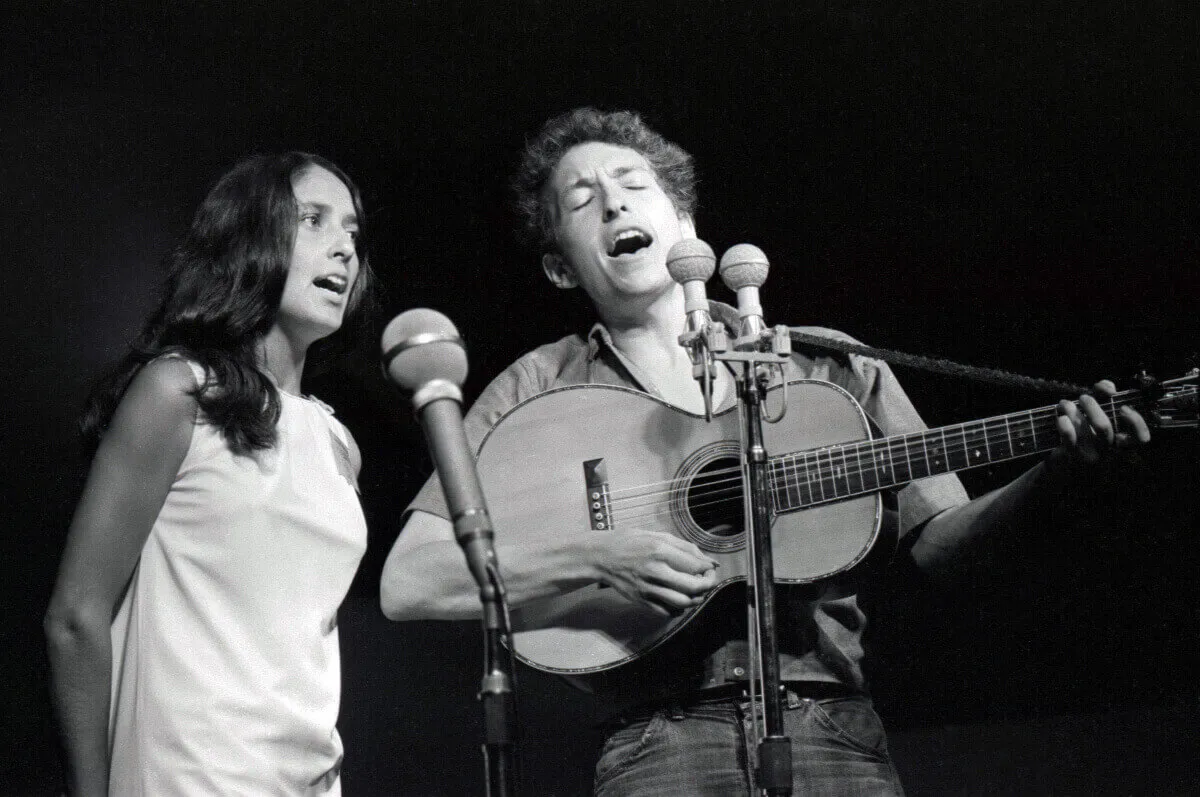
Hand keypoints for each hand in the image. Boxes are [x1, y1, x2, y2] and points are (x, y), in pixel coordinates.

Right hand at [593, 530, 719, 615]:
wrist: (601, 557)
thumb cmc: (629, 542)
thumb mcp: (657, 535)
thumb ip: (685, 547)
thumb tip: (710, 561)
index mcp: (659, 550)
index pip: (696, 565)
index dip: (709, 568)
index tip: (709, 567)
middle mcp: (654, 570)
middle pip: (693, 587)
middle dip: (707, 585)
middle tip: (708, 580)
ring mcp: (647, 588)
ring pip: (682, 602)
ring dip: (696, 599)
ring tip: (696, 591)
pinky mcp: (641, 600)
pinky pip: (667, 612)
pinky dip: (679, 609)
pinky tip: (679, 599)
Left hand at [1052, 379, 1150, 467]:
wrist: (1063, 456)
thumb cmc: (1084, 429)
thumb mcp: (1097, 410)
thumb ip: (1105, 394)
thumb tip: (1108, 388)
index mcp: (1120, 441)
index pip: (1140, 439)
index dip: (1136, 423)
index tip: (1123, 407)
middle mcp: (1108, 451)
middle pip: (1103, 428)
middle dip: (1091, 408)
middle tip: (1083, 397)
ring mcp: (1090, 457)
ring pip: (1084, 434)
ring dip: (1073, 413)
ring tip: (1066, 403)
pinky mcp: (1072, 460)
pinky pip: (1069, 443)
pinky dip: (1065, 427)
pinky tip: (1061, 418)